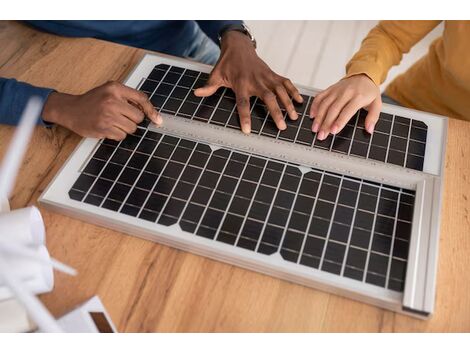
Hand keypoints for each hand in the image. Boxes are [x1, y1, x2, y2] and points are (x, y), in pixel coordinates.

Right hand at [42, 81, 160, 139]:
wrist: (70, 109)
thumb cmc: (93, 101)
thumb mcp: (109, 91)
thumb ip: (128, 98)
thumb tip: (150, 113)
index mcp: (115, 88)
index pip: (141, 99)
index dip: (152, 111)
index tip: (158, 120)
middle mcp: (112, 100)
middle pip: (138, 118)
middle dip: (133, 120)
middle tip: (121, 117)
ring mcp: (107, 115)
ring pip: (132, 129)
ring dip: (125, 128)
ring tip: (113, 122)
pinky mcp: (103, 128)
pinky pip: (121, 136)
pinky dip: (117, 134)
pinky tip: (107, 127)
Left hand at [194, 31, 302, 133]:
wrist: (239, 47)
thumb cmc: (227, 64)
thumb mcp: (216, 75)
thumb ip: (209, 87)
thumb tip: (197, 93)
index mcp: (240, 84)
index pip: (242, 103)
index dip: (244, 117)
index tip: (247, 130)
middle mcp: (256, 81)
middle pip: (267, 98)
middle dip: (275, 112)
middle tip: (281, 126)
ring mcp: (266, 77)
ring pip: (280, 91)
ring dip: (288, 104)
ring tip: (293, 117)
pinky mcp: (273, 74)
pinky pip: (285, 82)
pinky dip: (293, 91)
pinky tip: (299, 102)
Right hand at [310, 74, 380, 139]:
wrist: (363, 75)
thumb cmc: (369, 91)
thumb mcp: (377, 103)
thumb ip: (373, 117)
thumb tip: (369, 130)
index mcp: (358, 97)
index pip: (347, 111)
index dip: (339, 122)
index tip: (333, 131)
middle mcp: (346, 92)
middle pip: (333, 109)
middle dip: (326, 124)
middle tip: (321, 135)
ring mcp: (336, 90)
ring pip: (324, 104)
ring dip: (318, 117)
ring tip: (315, 129)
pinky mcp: (330, 89)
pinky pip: (319, 97)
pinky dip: (314, 106)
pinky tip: (312, 115)